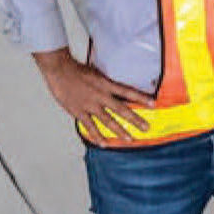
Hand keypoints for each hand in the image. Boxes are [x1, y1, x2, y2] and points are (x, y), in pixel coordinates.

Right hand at [35, 51, 154, 144]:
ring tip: (130, 139)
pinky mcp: (79, 112)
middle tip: (146, 128)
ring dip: (120, 131)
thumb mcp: (97, 73)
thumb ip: (107, 83)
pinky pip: (90, 126)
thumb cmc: (78, 70)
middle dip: (135, 119)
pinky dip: (97, 136)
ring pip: (108, 121)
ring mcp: (90, 105)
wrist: (60, 70)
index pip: (128, 91)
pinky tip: (104, 143)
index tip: (153, 104)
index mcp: (106, 84)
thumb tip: (117, 89)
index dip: (141, 97)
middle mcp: (101, 96)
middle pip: (122, 109)